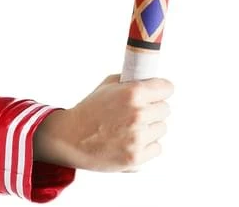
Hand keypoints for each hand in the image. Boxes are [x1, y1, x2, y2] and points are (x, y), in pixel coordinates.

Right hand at [33, 74, 173, 171]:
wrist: (71, 137)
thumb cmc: (90, 109)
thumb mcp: (110, 84)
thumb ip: (133, 81)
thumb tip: (152, 80)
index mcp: (134, 93)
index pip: (167, 88)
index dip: (161, 90)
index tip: (158, 93)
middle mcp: (138, 114)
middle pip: (165, 109)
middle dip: (154, 109)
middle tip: (139, 112)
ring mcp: (138, 137)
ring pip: (162, 128)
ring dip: (151, 128)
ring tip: (132, 127)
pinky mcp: (135, 157)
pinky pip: (157, 148)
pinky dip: (147, 146)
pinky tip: (132, 141)